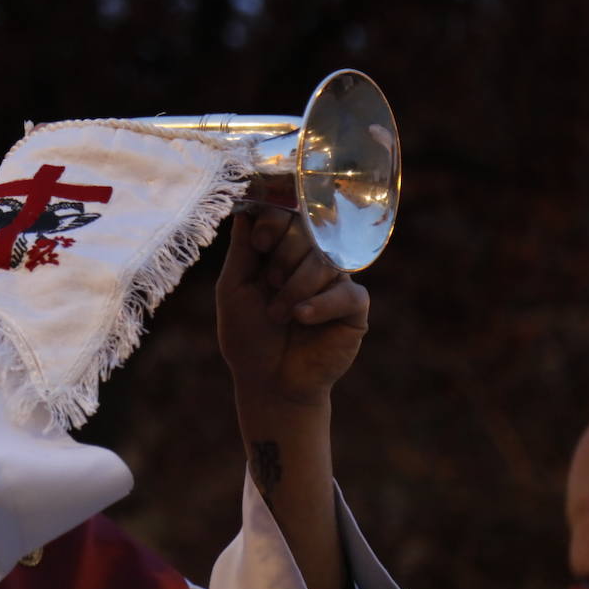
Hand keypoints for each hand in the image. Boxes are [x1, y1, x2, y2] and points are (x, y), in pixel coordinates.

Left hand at [216, 209, 368, 406]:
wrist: (269, 382)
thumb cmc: (248, 335)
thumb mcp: (234, 289)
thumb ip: (242, 249)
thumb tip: (245, 206)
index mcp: (279, 250)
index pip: (287, 213)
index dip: (276, 220)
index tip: (261, 243)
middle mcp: (309, 260)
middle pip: (309, 230)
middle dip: (285, 255)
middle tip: (270, 282)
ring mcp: (334, 281)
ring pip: (325, 260)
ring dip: (296, 288)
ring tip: (279, 315)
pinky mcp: (354, 307)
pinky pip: (347, 291)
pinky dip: (321, 304)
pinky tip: (302, 318)